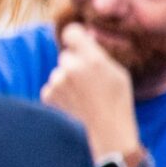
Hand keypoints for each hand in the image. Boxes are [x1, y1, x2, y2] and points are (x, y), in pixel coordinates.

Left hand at [45, 24, 144, 163]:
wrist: (108, 134)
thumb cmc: (118, 103)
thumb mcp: (118, 73)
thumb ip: (98, 54)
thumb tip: (83, 36)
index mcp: (92, 59)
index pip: (71, 32)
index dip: (74, 37)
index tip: (77, 43)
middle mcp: (71, 68)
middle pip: (65, 55)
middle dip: (74, 64)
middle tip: (88, 81)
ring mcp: (57, 82)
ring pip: (58, 73)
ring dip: (66, 81)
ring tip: (83, 97)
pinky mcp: (48, 95)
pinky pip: (51, 88)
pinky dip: (59, 95)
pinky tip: (73, 105)